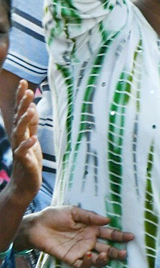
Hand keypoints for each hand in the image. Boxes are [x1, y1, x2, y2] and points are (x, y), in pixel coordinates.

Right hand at [9, 80, 41, 205]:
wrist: (24, 186)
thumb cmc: (29, 162)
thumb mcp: (32, 140)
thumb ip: (31, 125)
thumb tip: (30, 107)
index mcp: (22, 133)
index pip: (20, 112)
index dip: (21, 98)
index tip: (23, 82)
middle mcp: (19, 140)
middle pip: (19, 119)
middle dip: (22, 104)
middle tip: (27, 90)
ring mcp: (21, 150)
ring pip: (20, 133)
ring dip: (24, 121)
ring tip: (29, 110)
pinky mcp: (25, 162)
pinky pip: (24, 153)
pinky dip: (27, 145)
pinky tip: (33, 138)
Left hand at [24, 206, 133, 267]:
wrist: (36, 226)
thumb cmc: (54, 216)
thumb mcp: (73, 211)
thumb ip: (90, 216)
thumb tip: (108, 220)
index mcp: (92, 229)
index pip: (110, 233)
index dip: (121, 236)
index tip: (131, 237)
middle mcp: (89, 241)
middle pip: (108, 248)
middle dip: (117, 252)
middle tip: (124, 254)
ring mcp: (81, 251)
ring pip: (98, 259)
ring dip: (104, 259)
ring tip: (104, 254)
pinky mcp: (71, 259)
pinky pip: (83, 266)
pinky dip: (88, 264)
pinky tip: (88, 256)